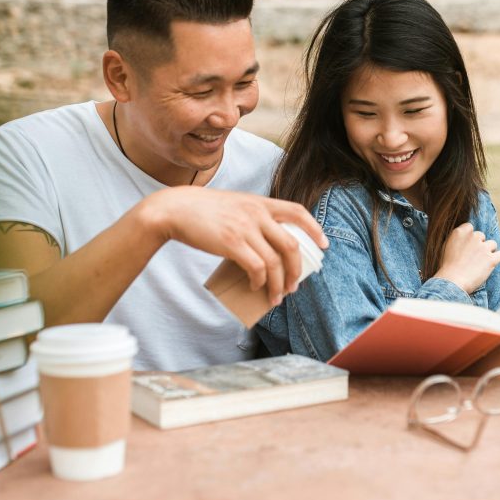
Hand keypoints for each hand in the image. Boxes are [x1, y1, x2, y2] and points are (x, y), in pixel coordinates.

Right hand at [140, 187, 327, 305]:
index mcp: (259, 202)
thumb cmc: (203, 211)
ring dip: (279, 284)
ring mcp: (244, 228)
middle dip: (297, 269)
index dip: (314, 228)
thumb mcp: (235, 204)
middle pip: (290, 244)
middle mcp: (256, 213)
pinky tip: (257, 287)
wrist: (175, 208)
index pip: (297, 210)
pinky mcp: (231, 243)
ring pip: (275, 261)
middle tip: (294, 285)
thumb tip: (266, 245)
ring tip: (276, 296)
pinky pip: (256, 268)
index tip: (324, 245)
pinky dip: (260, 282)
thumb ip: (252, 216)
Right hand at [433, 223, 499, 294]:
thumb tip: (464, 240)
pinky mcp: (491, 259)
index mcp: (460, 232)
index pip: (469, 227)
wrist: (452, 281)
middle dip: (479, 244)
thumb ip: (457, 240)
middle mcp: (473, 237)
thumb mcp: (446, 247)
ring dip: (489, 251)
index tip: (468, 244)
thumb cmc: (447, 268)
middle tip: (473, 256)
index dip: (470, 236)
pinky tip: (496, 261)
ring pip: (493, 244)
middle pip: (481, 235)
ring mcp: (483, 248)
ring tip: (483, 261)